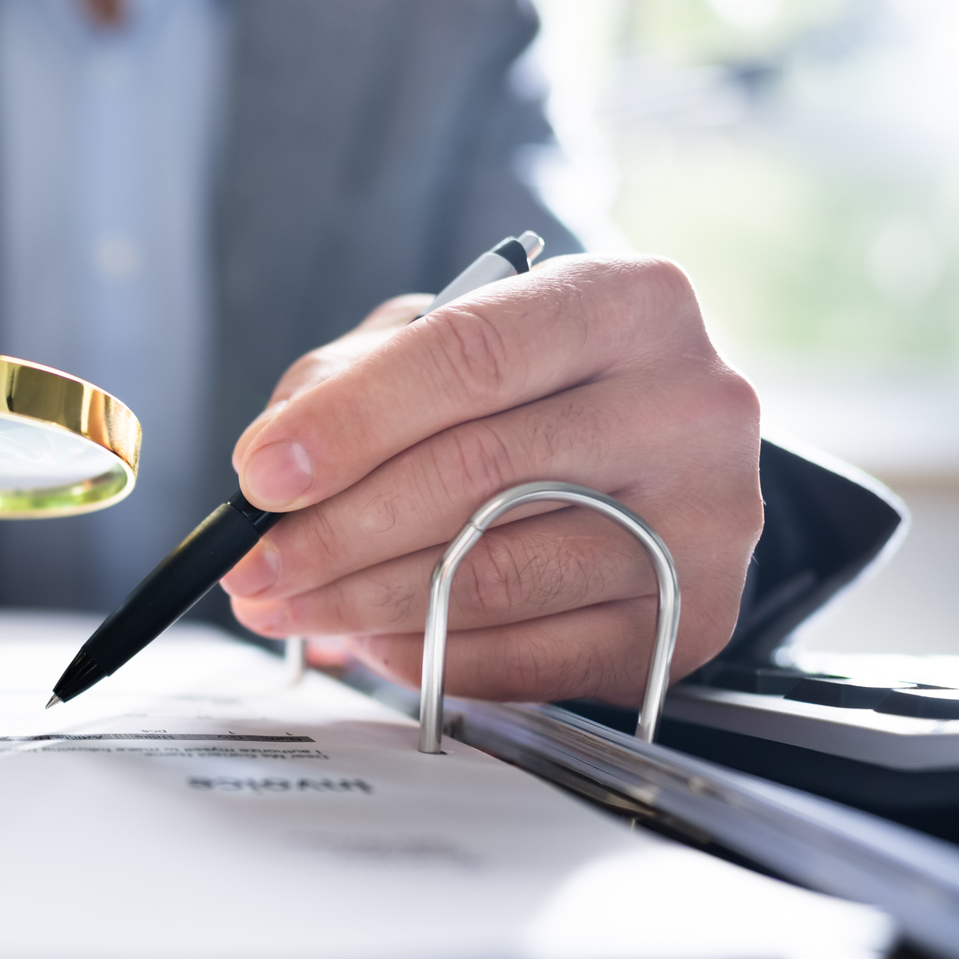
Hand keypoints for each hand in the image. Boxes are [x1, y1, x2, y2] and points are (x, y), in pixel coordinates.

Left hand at [221, 256, 761, 704]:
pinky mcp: (696, 619)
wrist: (664, 457)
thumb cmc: (536, 389)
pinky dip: (432, 657)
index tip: (261, 475)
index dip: (350, 422)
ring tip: (289, 608)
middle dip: (334, 532)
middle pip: (476, 474)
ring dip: (364, 606)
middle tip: (253, 566)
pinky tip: (372, 644)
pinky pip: (535, 658)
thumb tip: (269, 466)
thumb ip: (347, 381)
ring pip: (496, 574)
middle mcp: (690, 404)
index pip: (469, 355)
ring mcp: (705, 518)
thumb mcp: (440, 343)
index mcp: (627, 301)